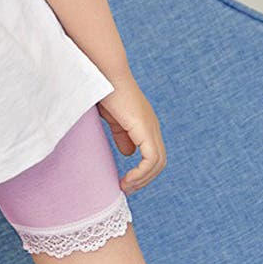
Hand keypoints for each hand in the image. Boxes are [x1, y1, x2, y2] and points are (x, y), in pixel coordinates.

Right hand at [97, 75, 166, 193]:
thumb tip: (129, 153)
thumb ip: (121, 135)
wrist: (104, 73)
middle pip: (159, 162)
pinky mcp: (144, 128)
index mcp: (145, 124)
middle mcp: (152, 126)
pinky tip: (126, 178)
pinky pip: (150, 159)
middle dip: (143, 180)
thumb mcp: (113, 119)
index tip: (123, 182)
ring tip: (125, 187)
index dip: (141, 172)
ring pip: (157, 163)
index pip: (153, 155)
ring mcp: (150, 127)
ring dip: (142, 180)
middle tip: (125, 190)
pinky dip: (140, 173)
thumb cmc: (103, 90)